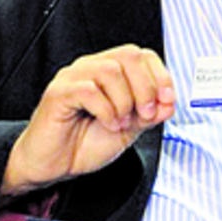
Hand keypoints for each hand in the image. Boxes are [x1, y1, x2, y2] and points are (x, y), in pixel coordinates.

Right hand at [0, 45, 174, 197]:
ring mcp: (73, 77)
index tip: (167, 100)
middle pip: (129, 55)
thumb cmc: (82, 144)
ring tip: (121, 123)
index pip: (140, 55)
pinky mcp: (59, 93)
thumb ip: (148, 115)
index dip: (160, 75)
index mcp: (108, 72)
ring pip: (111, 71)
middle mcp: (91, 68)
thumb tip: (169, 103)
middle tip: (145, 114)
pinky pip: (89, 90)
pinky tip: (107, 124)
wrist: (52, 166)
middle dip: (146, 87)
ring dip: (125, 101)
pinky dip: (106, 110)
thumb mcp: (128, 130)